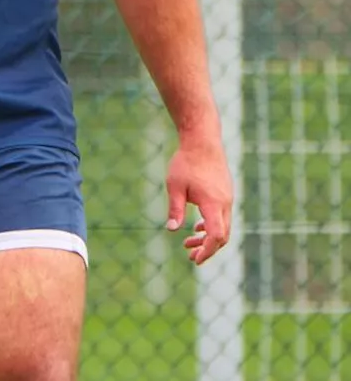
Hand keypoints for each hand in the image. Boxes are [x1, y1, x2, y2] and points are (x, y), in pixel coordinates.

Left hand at [166, 132, 233, 264]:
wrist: (202, 142)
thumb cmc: (186, 163)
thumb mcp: (175, 187)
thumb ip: (175, 210)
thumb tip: (171, 230)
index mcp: (214, 204)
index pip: (217, 236)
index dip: (207, 251)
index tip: (196, 259)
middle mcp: (225, 203)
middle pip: (222, 235)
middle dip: (207, 248)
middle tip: (190, 255)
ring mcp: (228, 198)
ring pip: (223, 226)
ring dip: (207, 237)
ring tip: (188, 242)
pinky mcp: (225, 193)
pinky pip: (222, 216)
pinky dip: (212, 225)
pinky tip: (197, 226)